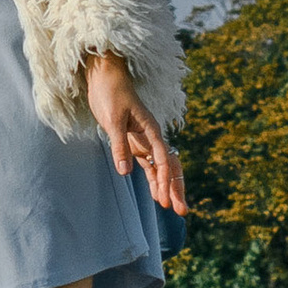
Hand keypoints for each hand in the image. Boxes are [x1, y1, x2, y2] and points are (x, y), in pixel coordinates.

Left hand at [84, 54, 185, 212]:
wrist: (105, 77)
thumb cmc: (111, 93)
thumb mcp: (113, 120)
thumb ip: (119, 146)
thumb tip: (125, 172)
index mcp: (150, 129)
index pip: (162, 158)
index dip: (165, 179)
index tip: (165, 198)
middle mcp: (151, 137)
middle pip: (169, 166)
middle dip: (175, 188)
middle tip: (181, 210)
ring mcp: (144, 140)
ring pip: (160, 168)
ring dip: (166, 187)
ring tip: (171, 208)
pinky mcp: (134, 142)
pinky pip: (148, 164)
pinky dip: (153, 179)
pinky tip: (156, 194)